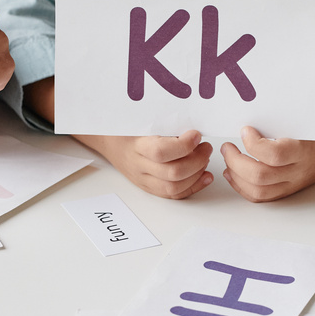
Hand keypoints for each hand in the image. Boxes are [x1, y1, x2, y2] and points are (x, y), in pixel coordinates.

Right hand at [78, 129, 213, 199]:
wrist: (109, 141)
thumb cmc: (128, 128)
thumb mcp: (142, 120)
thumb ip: (166, 124)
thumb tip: (194, 130)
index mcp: (136, 146)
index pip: (161, 152)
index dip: (184, 145)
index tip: (196, 134)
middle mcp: (139, 166)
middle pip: (172, 173)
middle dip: (197, 160)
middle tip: (205, 147)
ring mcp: (144, 180)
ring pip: (174, 187)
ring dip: (197, 174)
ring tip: (204, 159)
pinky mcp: (150, 187)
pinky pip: (173, 195)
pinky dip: (193, 187)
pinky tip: (205, 176)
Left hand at [220, 126, 314, 201]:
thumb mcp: (302, 117)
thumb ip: (275, 121)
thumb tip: (243, 121)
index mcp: (305, 149)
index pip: (275, 154)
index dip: (253, 144)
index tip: (245, 129)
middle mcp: (300, 171)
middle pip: (261, 176)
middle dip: (236, 162)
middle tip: (227, 147)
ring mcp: (294, 183)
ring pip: (259, 191)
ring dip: (236, 176)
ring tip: (228, 160)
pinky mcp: (289, 190)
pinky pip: (262, 197)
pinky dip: (242, 187)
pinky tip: (233, 174)